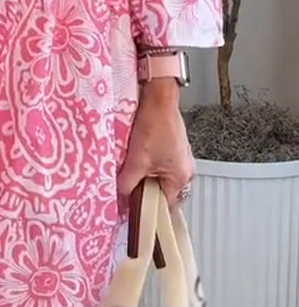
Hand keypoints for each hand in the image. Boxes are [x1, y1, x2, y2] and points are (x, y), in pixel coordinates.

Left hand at [117, 80, 193, 207]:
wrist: (158, 97)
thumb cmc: (154, 125)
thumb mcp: (136, 160)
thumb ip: (127, 183)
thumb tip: (120, 195)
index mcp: (181, 176)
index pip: (164, 206)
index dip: (147, 208)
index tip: (133, 208)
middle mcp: (185, 169)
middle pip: (162, 192)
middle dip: (145, 191)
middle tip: (129, 188)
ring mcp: (181, 157)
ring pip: (160, 178)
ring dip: (145, 177)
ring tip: (131, 170)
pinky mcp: (173, 147)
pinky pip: (160, 164)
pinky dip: (148, 165)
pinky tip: (136, 158)